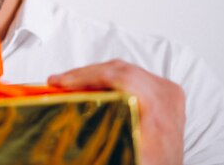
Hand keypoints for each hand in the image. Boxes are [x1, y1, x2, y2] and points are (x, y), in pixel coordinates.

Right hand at [48, 59, 184, 164]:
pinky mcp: (161, 89)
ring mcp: (165, 89)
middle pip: (118, 70)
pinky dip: (105, 76)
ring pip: (122, 68)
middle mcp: (165, 94)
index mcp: (159, 109)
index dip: (87, 76)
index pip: (120, 78)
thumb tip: (70, 120)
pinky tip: (87, 84)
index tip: (63, 83)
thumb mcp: (128, 153)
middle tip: (58, 82)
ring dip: (92, 74)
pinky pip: (129, 73)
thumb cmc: (150, 162)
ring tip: (67, 82)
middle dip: (83, 74)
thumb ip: (107, 133)